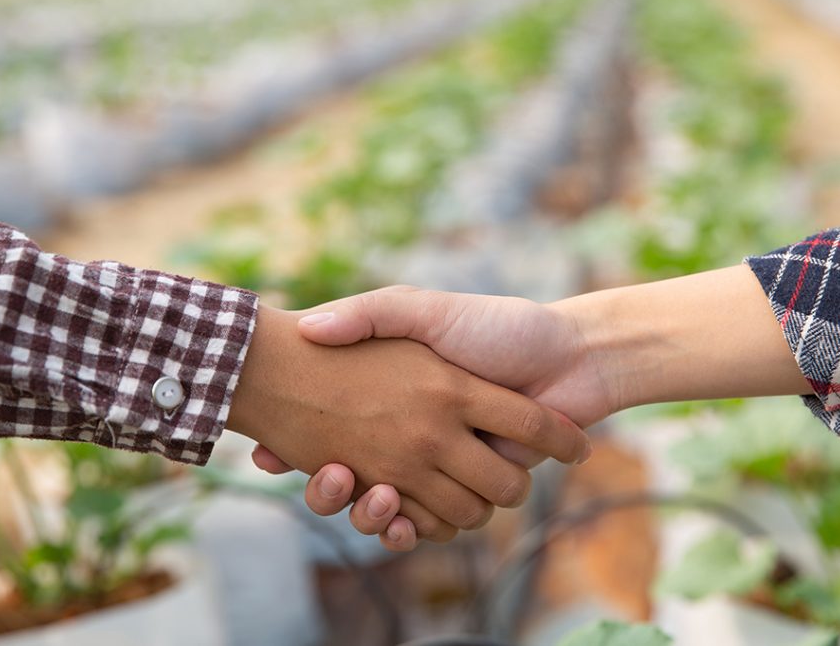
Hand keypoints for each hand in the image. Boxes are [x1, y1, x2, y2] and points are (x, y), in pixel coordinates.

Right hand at [228, 306, 591, 542]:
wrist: (572, 358)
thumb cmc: (499, 325)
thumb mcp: (424, 309)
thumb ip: (374, 313)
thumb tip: (310, 328)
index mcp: (398, 397)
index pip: (326, 430)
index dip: (292, 446)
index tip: (267, 452)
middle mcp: (414, 435)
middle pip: (351, 478)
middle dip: (334, 490)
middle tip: (329, 476)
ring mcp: (442, 464)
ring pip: (388, 508)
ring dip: (372, 511)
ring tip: (367, 491)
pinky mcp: (472, 489)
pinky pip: (430, 524)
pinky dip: (409, 529)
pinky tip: (395, 514)